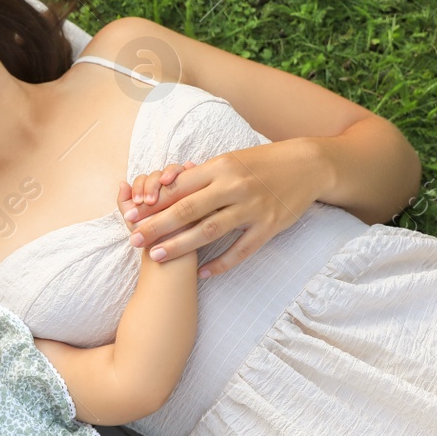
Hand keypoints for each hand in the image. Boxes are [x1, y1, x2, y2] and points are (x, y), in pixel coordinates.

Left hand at [122, 138, 330, 277]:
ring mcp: (253, 208)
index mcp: (219, 167)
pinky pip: (241, 250)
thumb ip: (199, 177)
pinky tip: (202, 274)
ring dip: (181, 245)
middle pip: (188, 209)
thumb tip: (162, 187)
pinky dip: (221, 264)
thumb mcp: (229, 161)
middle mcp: (234, 186)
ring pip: (210, 231)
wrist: (307, 165)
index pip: (178, 187)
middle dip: (157, 226)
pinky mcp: (269, 226)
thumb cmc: (260, 163)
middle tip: (133, 240)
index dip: (152, 202)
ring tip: (157, 256)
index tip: (129, 215)